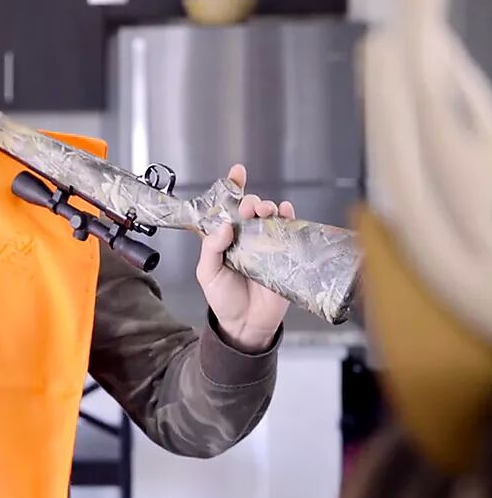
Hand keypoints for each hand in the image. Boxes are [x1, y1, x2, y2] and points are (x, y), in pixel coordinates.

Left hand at [195, 164, 292, 351]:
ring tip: (264, 210)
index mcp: (226, 239)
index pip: (228, 210)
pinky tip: (286, 213)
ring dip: (269, 208)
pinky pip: (290, 234)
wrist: (245, 325)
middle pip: (251, 211)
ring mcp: (266, 247)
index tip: (237, 172)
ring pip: (271, 218)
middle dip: (251, 202)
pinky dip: (290, 220)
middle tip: (248, 208)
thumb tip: (224, 225)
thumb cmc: (224, 299)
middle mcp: (247, 239)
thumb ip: (211, 248)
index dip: (233, 189)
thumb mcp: (207, 273)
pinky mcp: (284, 257)